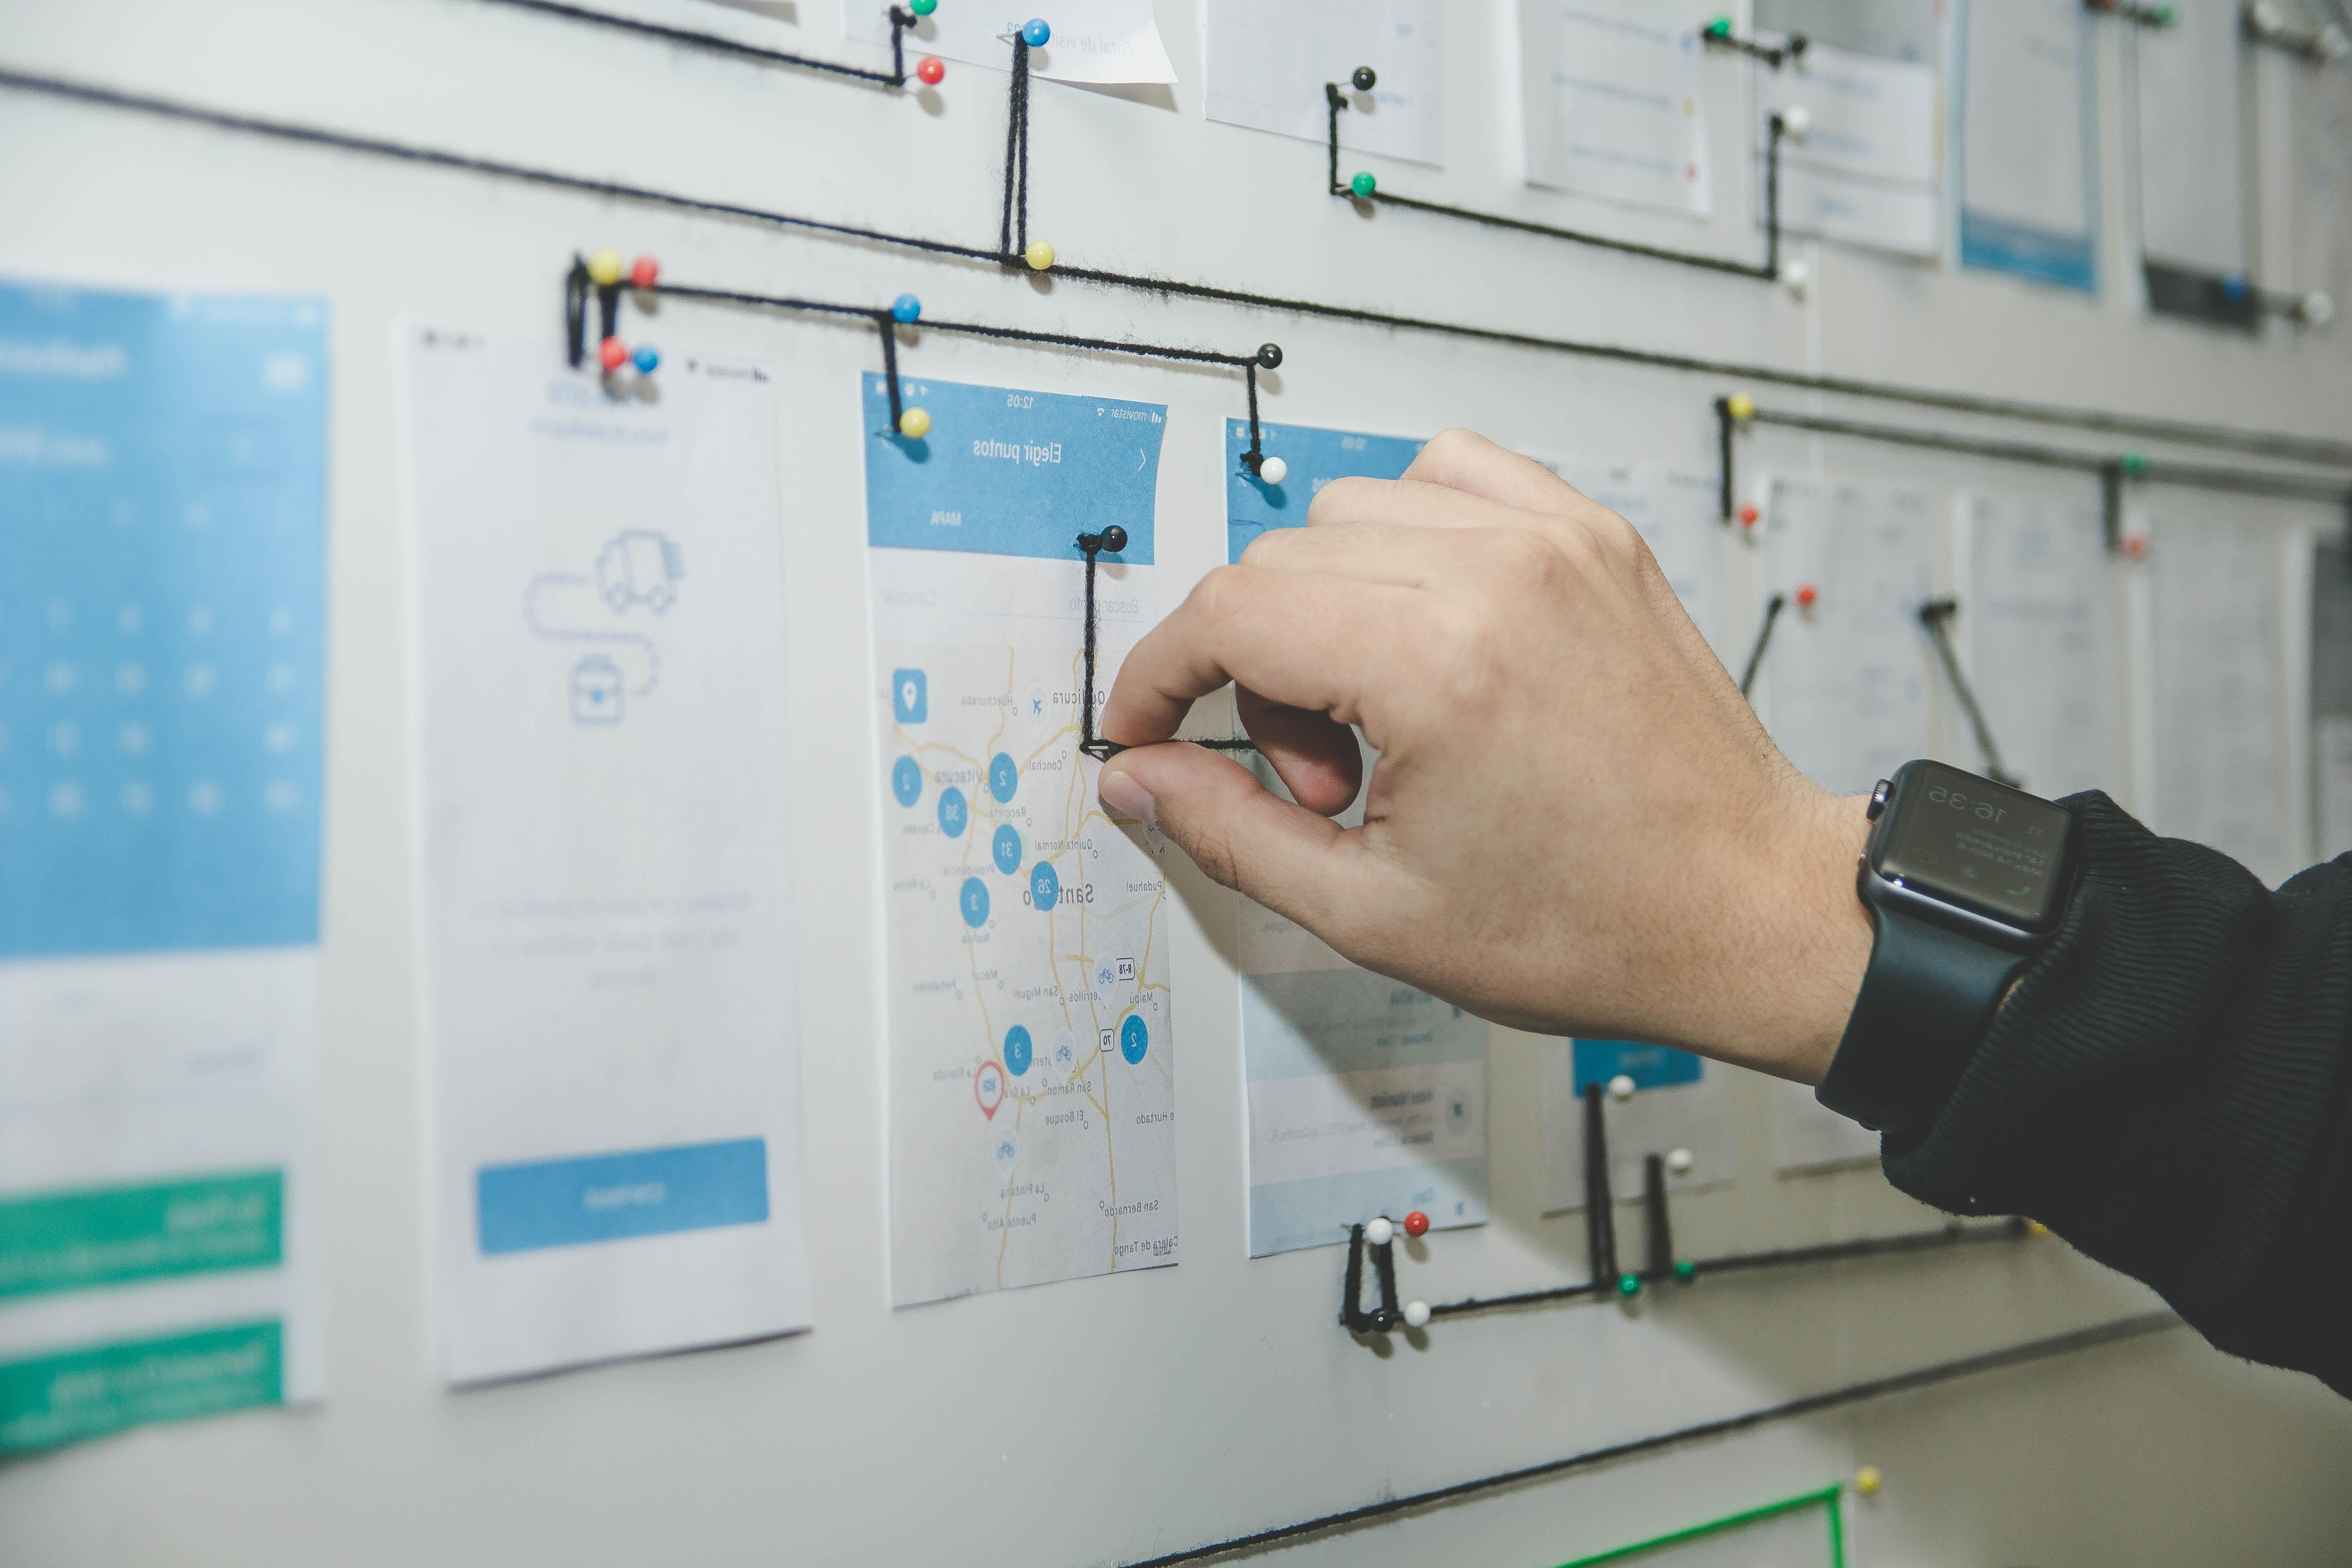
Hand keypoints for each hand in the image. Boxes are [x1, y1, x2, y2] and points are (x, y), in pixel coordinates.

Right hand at [1095, 430, 1873, 1083]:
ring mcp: (1555, 539)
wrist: (1749, 909)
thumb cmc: (1596, 923)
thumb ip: (1232, 834)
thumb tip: (1139, 778)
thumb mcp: (1376, 914)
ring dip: (1327, 605)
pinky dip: (1409, 534)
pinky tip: (1428, 631)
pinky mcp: (1594, 534)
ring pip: (1351, 509)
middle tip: (1322, 784)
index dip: (1158, 676)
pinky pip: (1450, 473)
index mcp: (1439, 664)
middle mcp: (1498, 572)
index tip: (1146, 730)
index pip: (1230, 611)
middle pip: (1279, 562)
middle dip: (1256, 675)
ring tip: (1384, 720)